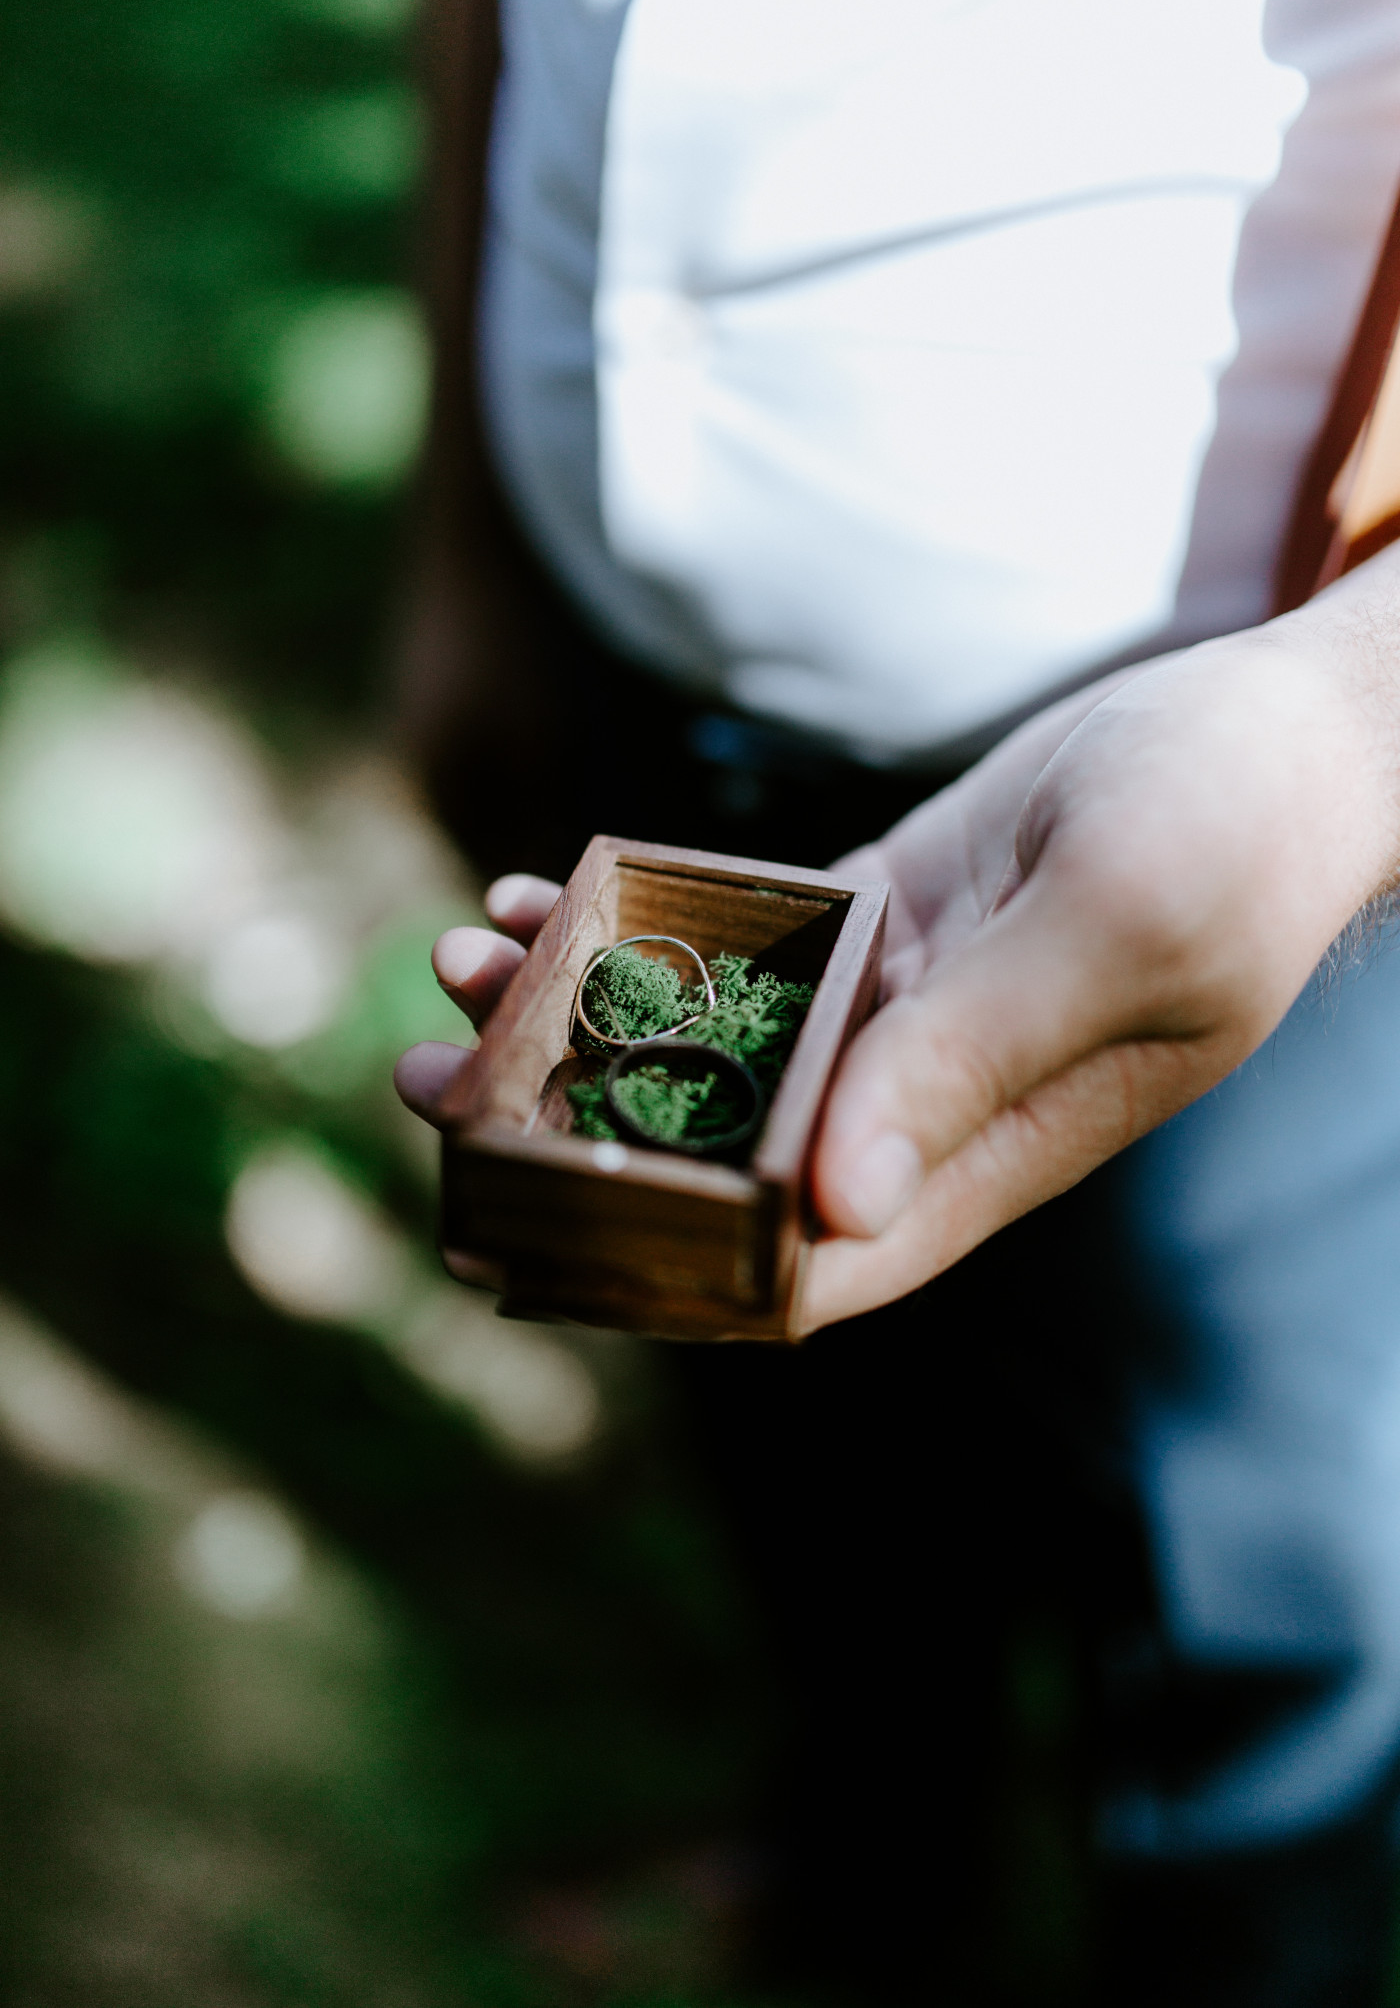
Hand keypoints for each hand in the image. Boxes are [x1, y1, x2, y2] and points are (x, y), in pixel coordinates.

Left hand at [397, 551, 1399, 1337]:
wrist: (1281, 739)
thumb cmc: (1235, 838)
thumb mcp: (1110, 935)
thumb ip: (971, 1062)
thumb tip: (824, 1203)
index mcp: (974, 1162)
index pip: (787, 1273)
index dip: (642, 1270)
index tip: (505, 1224)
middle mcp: (915, 1112)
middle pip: (711, 1174)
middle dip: (565, 1145)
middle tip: (431, 1082)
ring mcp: (891, 1019)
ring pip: (704, 1059)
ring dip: (578, 1028)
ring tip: (461, 965)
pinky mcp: (879, 926)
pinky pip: (735, 951)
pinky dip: (639, 931)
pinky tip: (545, 891)